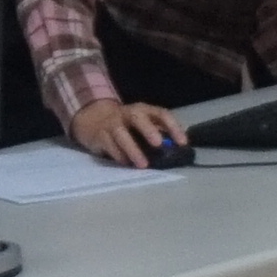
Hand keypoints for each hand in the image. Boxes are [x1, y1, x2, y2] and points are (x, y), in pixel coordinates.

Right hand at [66, 97, 185, 167]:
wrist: (94, 120)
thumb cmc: (127, 126)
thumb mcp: (143, 125)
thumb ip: (159, 135)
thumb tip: (176, 150)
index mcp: (144, 111)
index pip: (161, 114)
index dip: (173, 127)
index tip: (183, 142)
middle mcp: (128, 114)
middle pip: (138, 117)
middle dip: (148, 130)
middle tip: (158, 144)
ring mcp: (112, 124)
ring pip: (121, 134)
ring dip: (132, 149)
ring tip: (143, 165)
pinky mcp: (100, 136)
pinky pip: (109, 145)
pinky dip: (118, 155)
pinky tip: (126, 163)